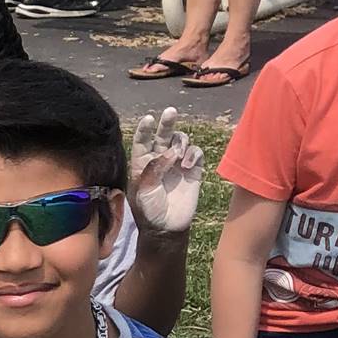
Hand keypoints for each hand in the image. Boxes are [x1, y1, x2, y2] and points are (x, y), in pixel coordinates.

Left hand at [129, 107, 202, 234]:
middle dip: (167, 122)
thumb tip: (171, 152)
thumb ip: (155, 168)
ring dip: (180, 142)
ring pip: (180, 141)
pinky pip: (195, 153)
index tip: (149, 119)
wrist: (167, 226)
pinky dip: (192, 154)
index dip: (145, 129)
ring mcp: (176, 163)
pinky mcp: (192, 170)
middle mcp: (160, 159)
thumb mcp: (144, 189)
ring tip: (178, 154)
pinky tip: (187, 165)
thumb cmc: (149, 209)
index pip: (142, 141)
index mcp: (143, 162)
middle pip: (163, 135)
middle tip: (170, 111)